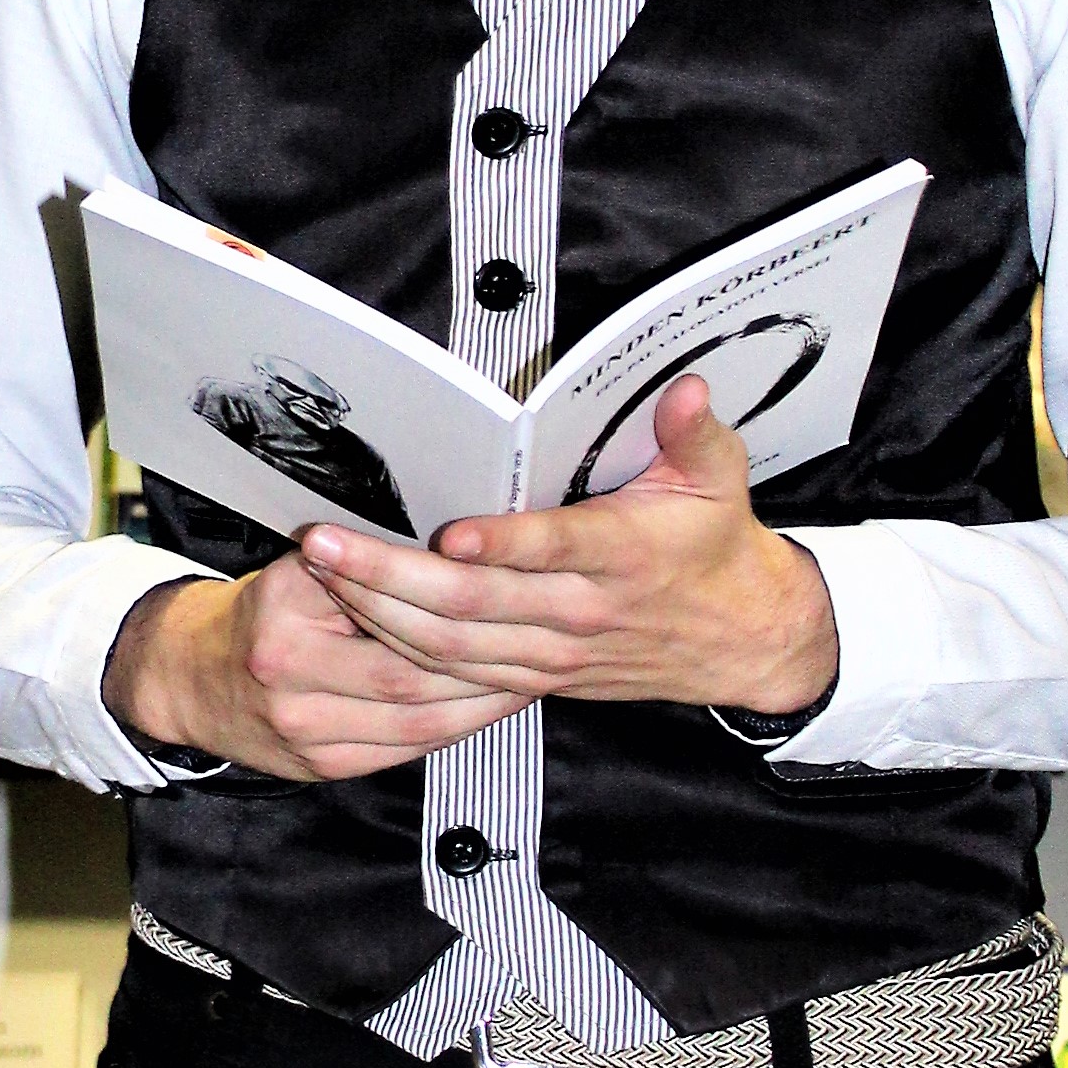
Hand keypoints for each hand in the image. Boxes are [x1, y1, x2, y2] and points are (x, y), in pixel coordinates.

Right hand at [101, 548, 536, 787]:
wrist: (189, 677)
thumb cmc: (259, 613)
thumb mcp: (298, 571)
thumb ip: (365, 566)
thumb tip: (456, 557)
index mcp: (287, 611)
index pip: (392, 615)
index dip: (461, 615)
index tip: (511, 603)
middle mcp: (290, 675)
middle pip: (412, 678)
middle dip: (485, 669)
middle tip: (541, 651)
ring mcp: (305, 731)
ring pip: (417, 726)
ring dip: (480, 708)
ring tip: (526, 681)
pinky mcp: (319, 768)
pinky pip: (402, 753)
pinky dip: (450, 733)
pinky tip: (481, 713)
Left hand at [296, 373, 841, 716]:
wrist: (742, 642)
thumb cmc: (717, 551)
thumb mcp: (720, 479)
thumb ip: (693, 432)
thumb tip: (686, 388)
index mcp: (623, 558)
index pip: (554, 551)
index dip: (501, 545)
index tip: (448, 531)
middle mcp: (580, 613)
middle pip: (474, 606)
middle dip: (391, 576)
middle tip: (329, 543)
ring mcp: (552, 654)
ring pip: (451, 648)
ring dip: (380, 611)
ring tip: (325, 570)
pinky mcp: (534, 679)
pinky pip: (454, 676)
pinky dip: (400, 648)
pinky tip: (356, 616)